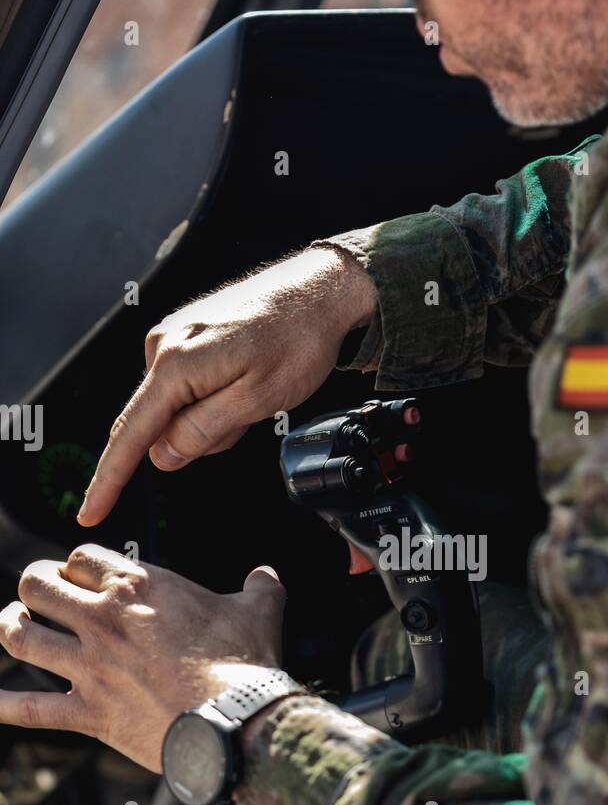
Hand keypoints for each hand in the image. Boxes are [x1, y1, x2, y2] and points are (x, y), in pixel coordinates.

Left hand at [0, 545, 286, 771]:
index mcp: (140, 587)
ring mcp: (90, 666)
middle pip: (36, 585)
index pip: (81, 557)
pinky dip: (5, 705)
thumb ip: (259, 587)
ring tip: (16, 628)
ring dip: (12, 629)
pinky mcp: (89, 712)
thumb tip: (266, 577)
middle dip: (35, 587)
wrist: (236, 720)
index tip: (86, 577)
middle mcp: (104, 620)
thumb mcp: (259, 611)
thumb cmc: (245, 664)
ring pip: (19, 636)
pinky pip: (30, 709)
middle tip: (43, 597)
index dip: (78, 565)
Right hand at [78, 245, 377, 525]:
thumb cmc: (297, 340)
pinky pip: (187, 388)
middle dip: (197, 438)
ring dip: (212, 418)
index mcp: (176, 365)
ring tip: (251, 391)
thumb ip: (204, 431)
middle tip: (246, 418)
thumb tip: (162, 456)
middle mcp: (164, 346)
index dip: (109, 480)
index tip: (91, 512)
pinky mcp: (186, 336)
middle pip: (157, 425)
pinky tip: (243, 380)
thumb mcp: (256, 400)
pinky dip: (214, 398)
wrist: (320, 292)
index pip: (130, 435)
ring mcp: (173, 337)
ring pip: (177, 410)